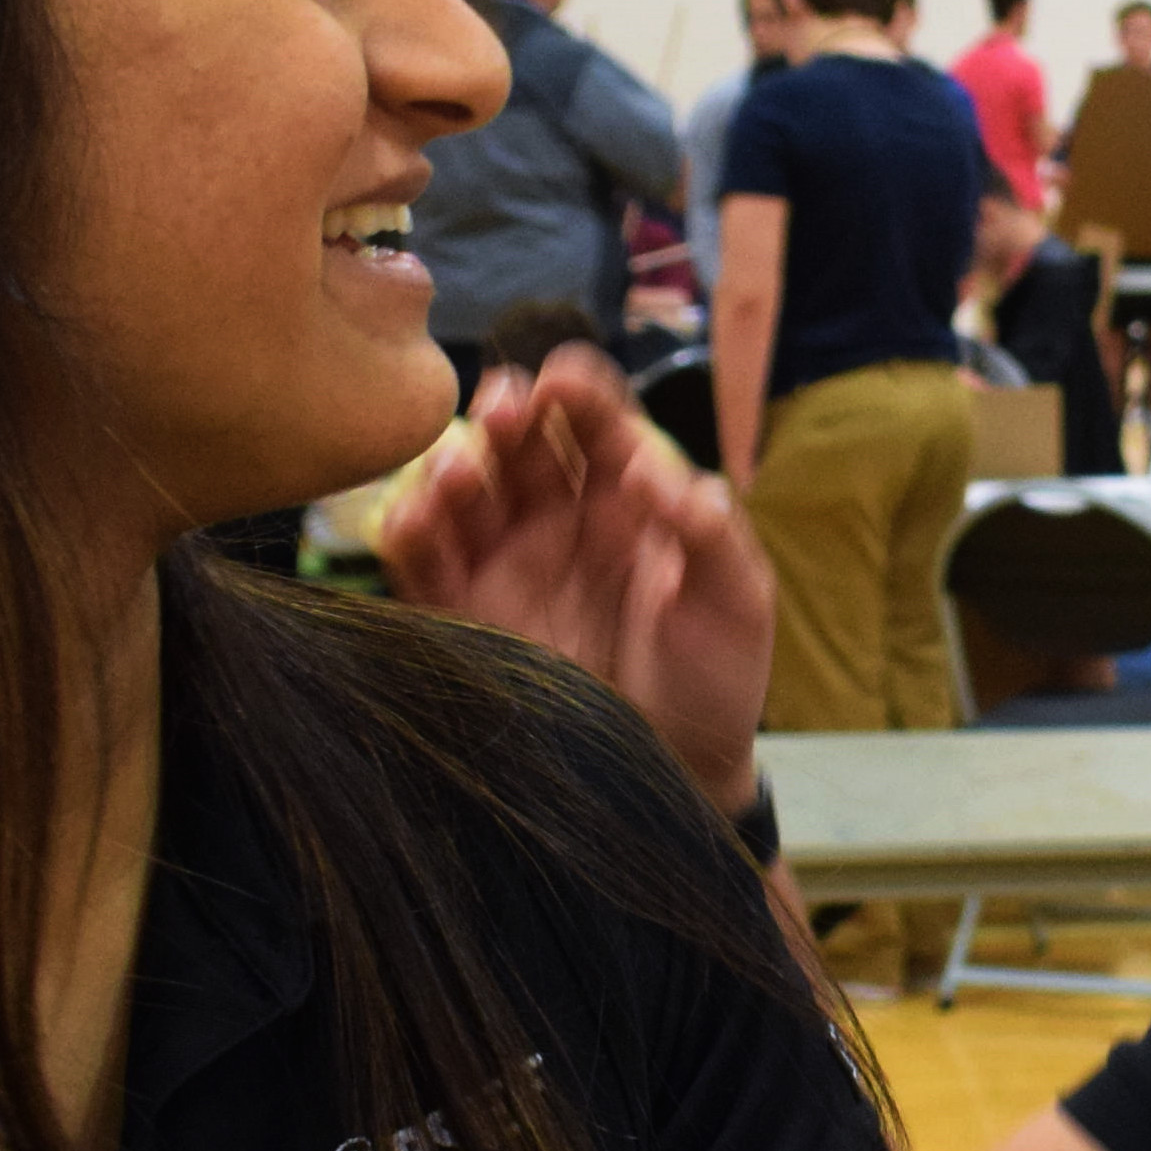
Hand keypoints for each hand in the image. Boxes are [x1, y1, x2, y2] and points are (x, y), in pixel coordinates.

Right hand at [372, 347, 776, 810]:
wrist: (677, 770)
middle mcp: (561, 519)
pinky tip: (415, 516)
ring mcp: (510, 564)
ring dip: (452, 466)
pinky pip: (426, 563)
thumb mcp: (738, 602)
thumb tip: (667, 477)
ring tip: (458, 467)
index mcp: (628, 498)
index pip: (596, 425)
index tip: (563, 381)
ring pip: (466, 493)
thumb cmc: (717, 677)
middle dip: (507, 415)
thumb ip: (713, 535)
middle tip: (503, 407)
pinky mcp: (469, 615)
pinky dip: (411, 532)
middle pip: (522, 444)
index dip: (578, 394)